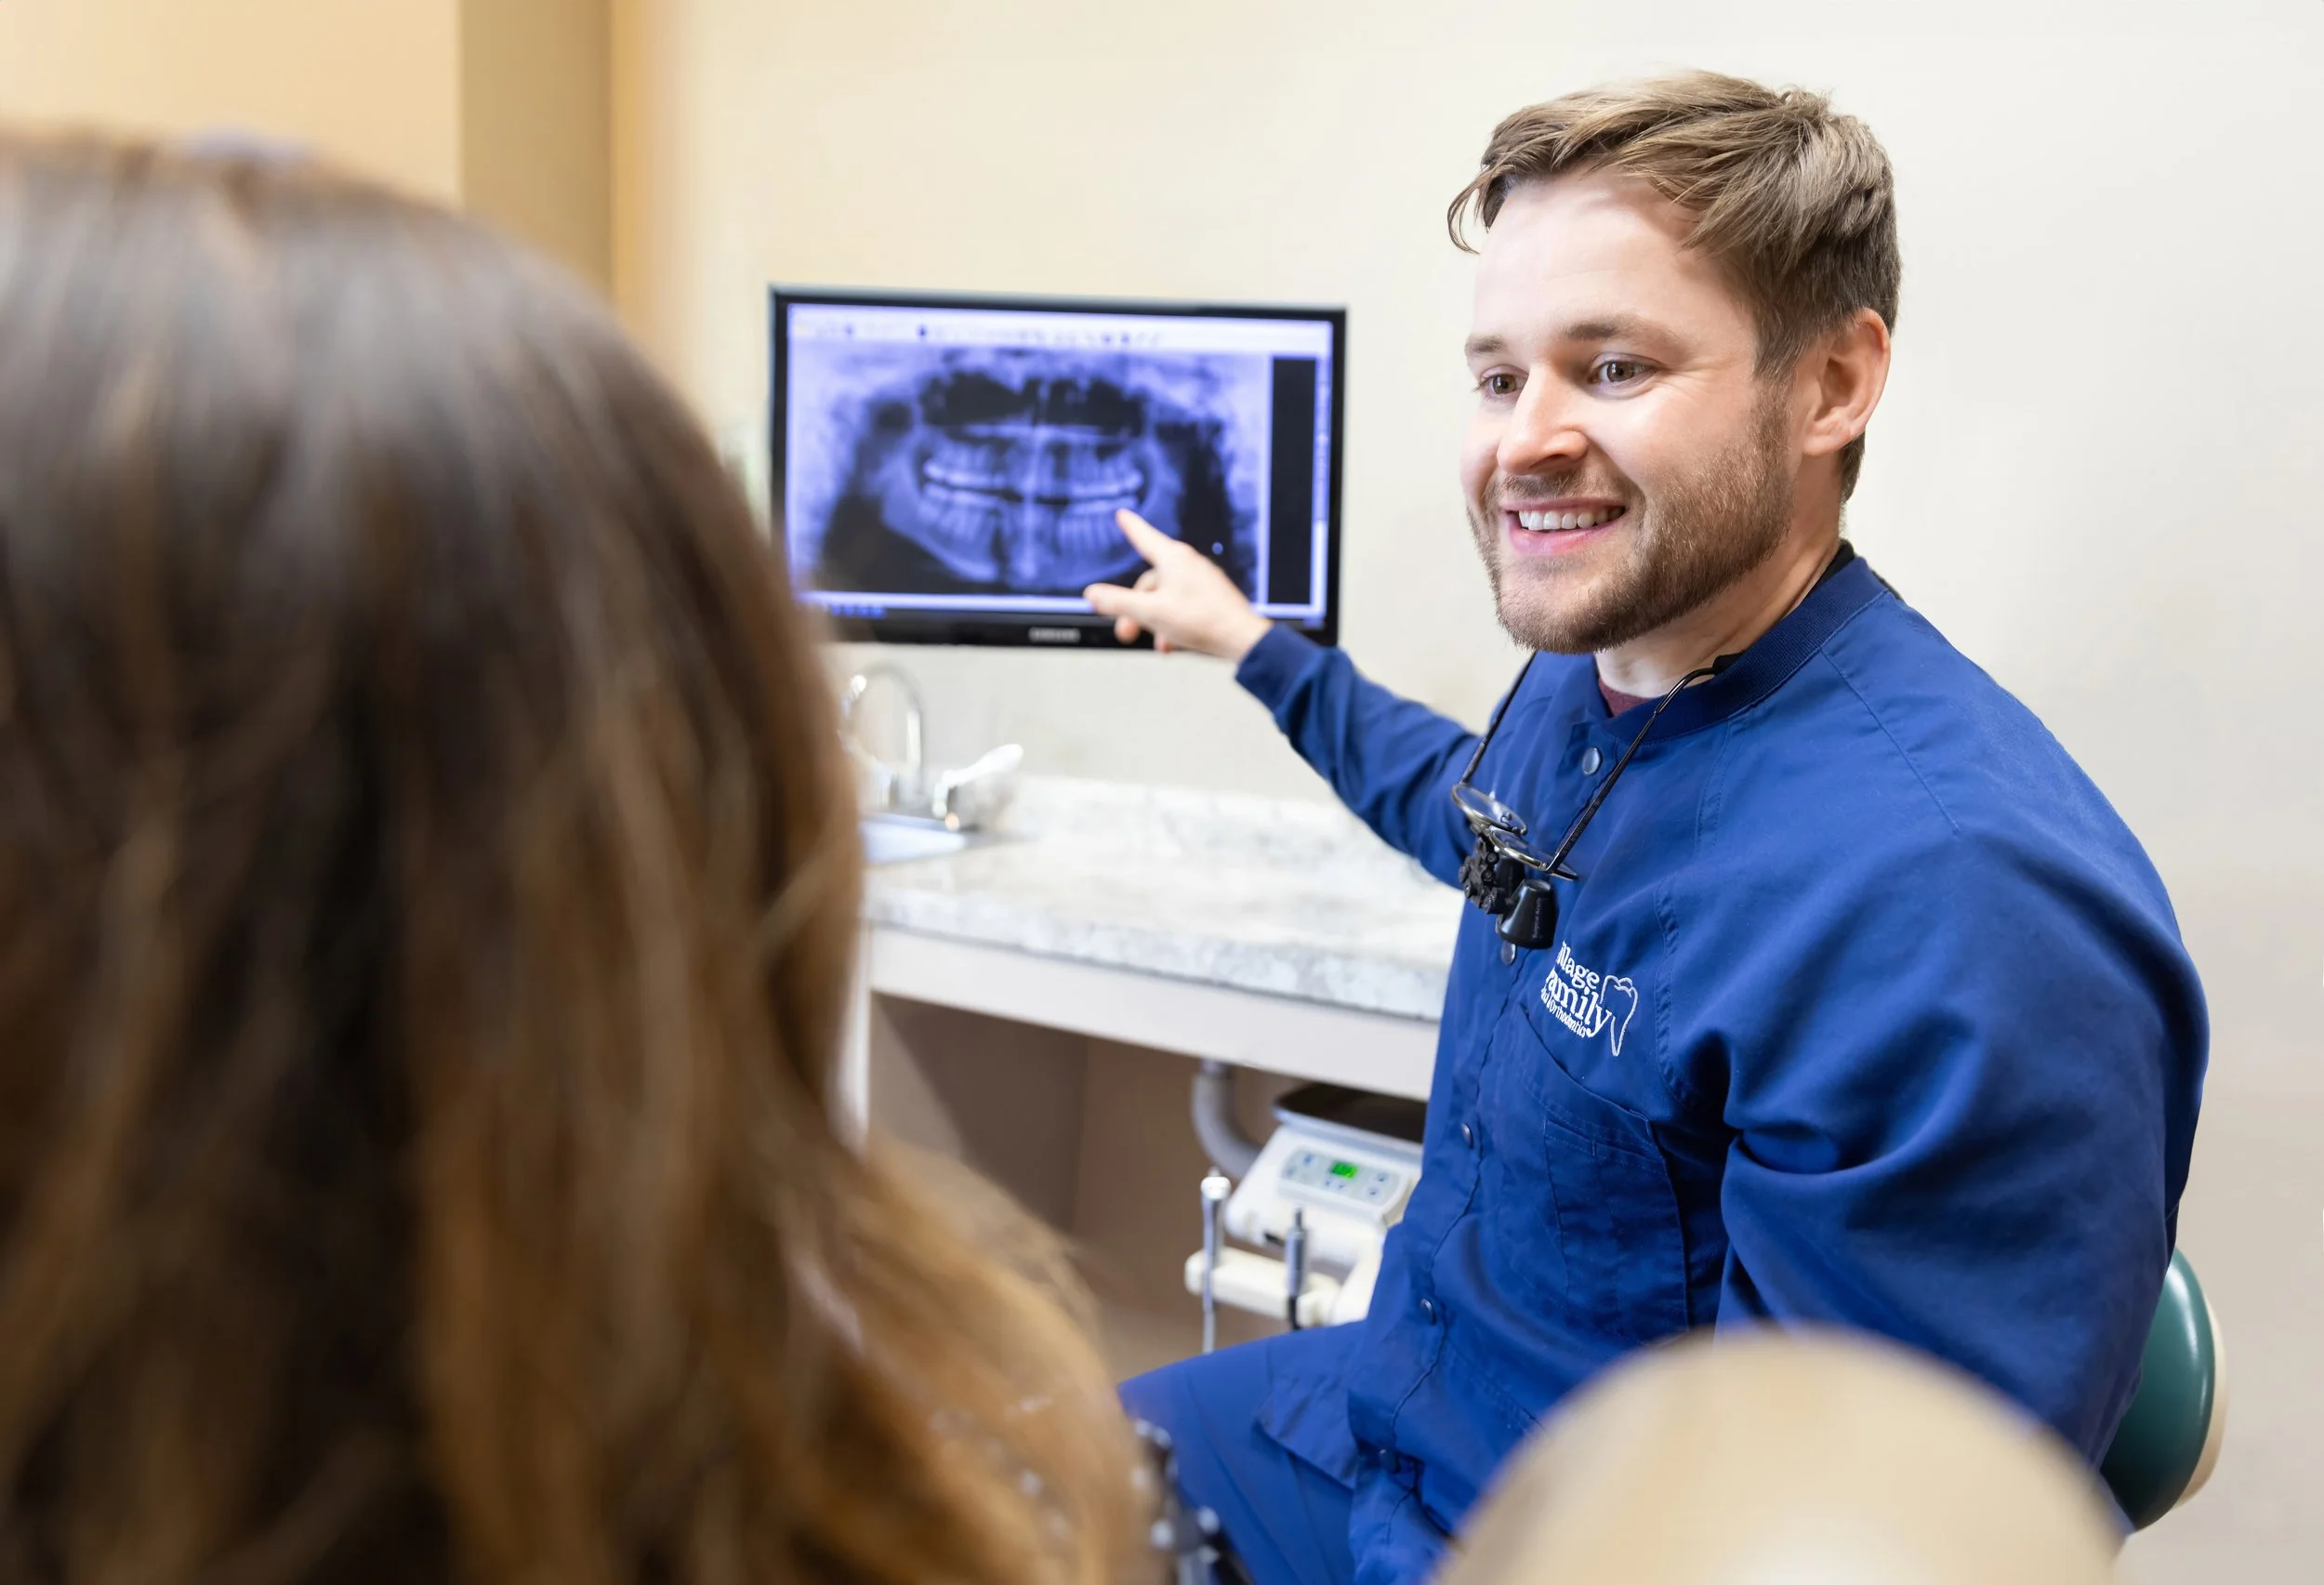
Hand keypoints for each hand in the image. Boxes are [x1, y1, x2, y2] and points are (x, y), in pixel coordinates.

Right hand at [1082, 510, 1272, 659]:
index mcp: (1174, 559)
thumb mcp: (1151, 613)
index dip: (1131, 527)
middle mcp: (1189, 564)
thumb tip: (1092, 593)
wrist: (1242, 639)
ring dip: (1155, 620)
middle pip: (1150, 580)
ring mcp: (1202, 581)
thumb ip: (1119, 602)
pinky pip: (1183, 605)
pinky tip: (1172, 643)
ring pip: (1166, 596)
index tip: (1123, 515)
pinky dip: (1172, 623)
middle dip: (1135, 608)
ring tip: (1158, 642)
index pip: (1144, 537)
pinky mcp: (1212, 597)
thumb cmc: (1203, 621)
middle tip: (1126, 632)